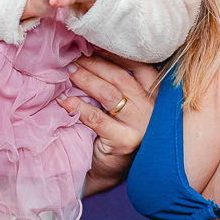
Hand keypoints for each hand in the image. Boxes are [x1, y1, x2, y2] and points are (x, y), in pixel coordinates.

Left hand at [58, 51, 157, 196]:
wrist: (109, 172)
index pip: (142, 68)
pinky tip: (64, 100)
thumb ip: (119, 87)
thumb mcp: (125, 108)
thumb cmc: (115, 134)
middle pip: (122, 78)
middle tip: (74, 59)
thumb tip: (90, 54)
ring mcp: (140, 127)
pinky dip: (77, 106)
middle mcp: (152, 111)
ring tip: (68, 73)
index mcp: (155, 99)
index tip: (95, 46)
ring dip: (86, 80)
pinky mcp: (124, 142)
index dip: (118, 55)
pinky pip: (97, 118)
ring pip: (110, 95)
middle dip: (95, 65)